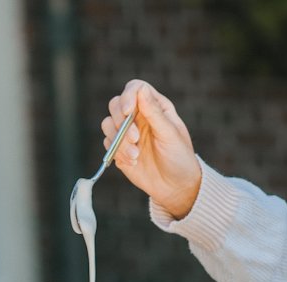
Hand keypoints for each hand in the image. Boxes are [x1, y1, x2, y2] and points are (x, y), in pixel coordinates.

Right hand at [104, 80, 201, 218]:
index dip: (128, 96)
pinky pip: (108, 143)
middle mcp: (139, 116)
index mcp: (155, 107)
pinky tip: (133, 162)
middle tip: (135, 139)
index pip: (135, 89)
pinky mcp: (119, 148)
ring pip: (108, 123)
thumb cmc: (179, 157)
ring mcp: (127, 132)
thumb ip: (154, 112)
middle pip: (116, 104)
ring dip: (119, 140)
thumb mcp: (170, 134)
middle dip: (121, 121)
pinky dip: (117, 152)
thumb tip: (141, 89)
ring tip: (136, 155)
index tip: (128, 112)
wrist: (175, 186)